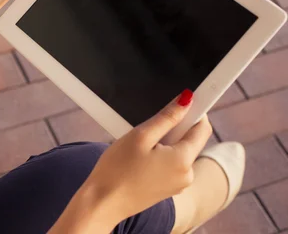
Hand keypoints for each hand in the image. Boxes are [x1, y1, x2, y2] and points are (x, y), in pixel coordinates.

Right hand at [50, 91, 212, 233]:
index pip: (203, 128)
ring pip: (178, 152)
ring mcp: (178, 184)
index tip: (181, 102)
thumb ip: (167, 117)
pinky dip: (159, 156)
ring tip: (139, 148)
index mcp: (183, 160)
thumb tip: (186, 101)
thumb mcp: (141, 135)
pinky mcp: (167, 189)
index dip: (194, 111)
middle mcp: (187, 175)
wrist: (103, 203)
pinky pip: (170, 165)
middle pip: (190, 140)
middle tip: (147, 129)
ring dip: (164, 143)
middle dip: (173, 129)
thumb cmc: (117, 170)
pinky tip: (139, 160)